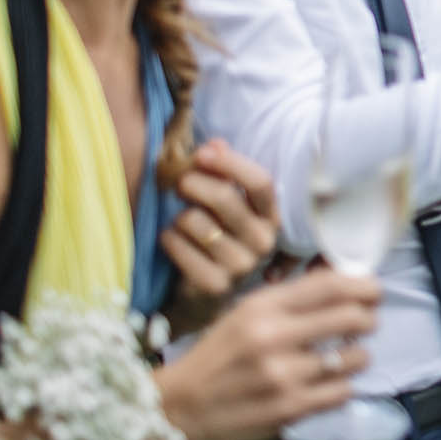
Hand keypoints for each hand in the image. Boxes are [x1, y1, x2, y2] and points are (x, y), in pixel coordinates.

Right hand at [155, 270, 379, 439]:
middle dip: (369, 318)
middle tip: (368, 322)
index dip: (363, 286)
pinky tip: (332, 383)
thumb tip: (341, 281)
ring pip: (354, 357)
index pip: (330, 286)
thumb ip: (288, 300)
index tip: (374, 291)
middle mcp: (274, 338)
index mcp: (261, 308)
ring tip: (350, 355)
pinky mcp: (289, 410)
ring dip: (359, 355)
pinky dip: (344, 386)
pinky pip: (342, 391)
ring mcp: (283, 376)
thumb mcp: (243, 315)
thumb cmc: (215, 358)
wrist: (176, 410)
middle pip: (351, 317)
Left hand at [161, 141, 279, 332]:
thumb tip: (215, 143)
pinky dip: (168, 238)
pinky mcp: (216, 285)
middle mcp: (264, 242)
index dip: (230, 163)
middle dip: (193, 184)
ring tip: (182, 224)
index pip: (260, 182)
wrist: (204, 297)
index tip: (202, 153)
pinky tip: (174, 242)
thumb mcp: (225, 206)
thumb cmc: (216, 238)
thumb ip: (223, 173)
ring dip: (179, 217)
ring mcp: (242, 266)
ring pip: (195, 221)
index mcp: (271, 218)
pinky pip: (178, 245)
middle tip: (179, 184)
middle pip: (224, 198)